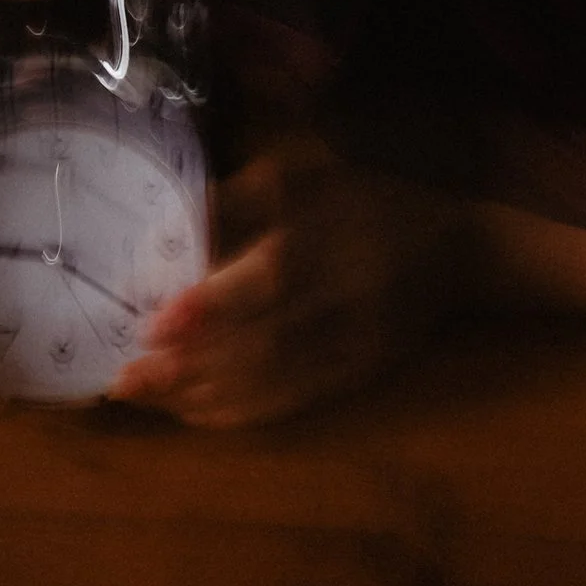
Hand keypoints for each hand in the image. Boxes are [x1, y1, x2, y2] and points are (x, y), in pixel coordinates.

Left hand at [111, 137, 480, 427]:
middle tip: (127, 378)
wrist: (458, 248)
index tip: (154, 324)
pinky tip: (197, 411)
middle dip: (192, 363)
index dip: (212, 303)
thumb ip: (238, 200)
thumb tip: (166, 234)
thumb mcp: (305, 175)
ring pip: (279, 377)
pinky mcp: (363, 370)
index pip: (271, 272)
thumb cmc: (363, 199)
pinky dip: (243, 410)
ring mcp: (359, 337)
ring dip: (207, 392)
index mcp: (333, 228)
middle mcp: (348, 288)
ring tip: (148, 396)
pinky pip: (297, 398)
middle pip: (268, 338)